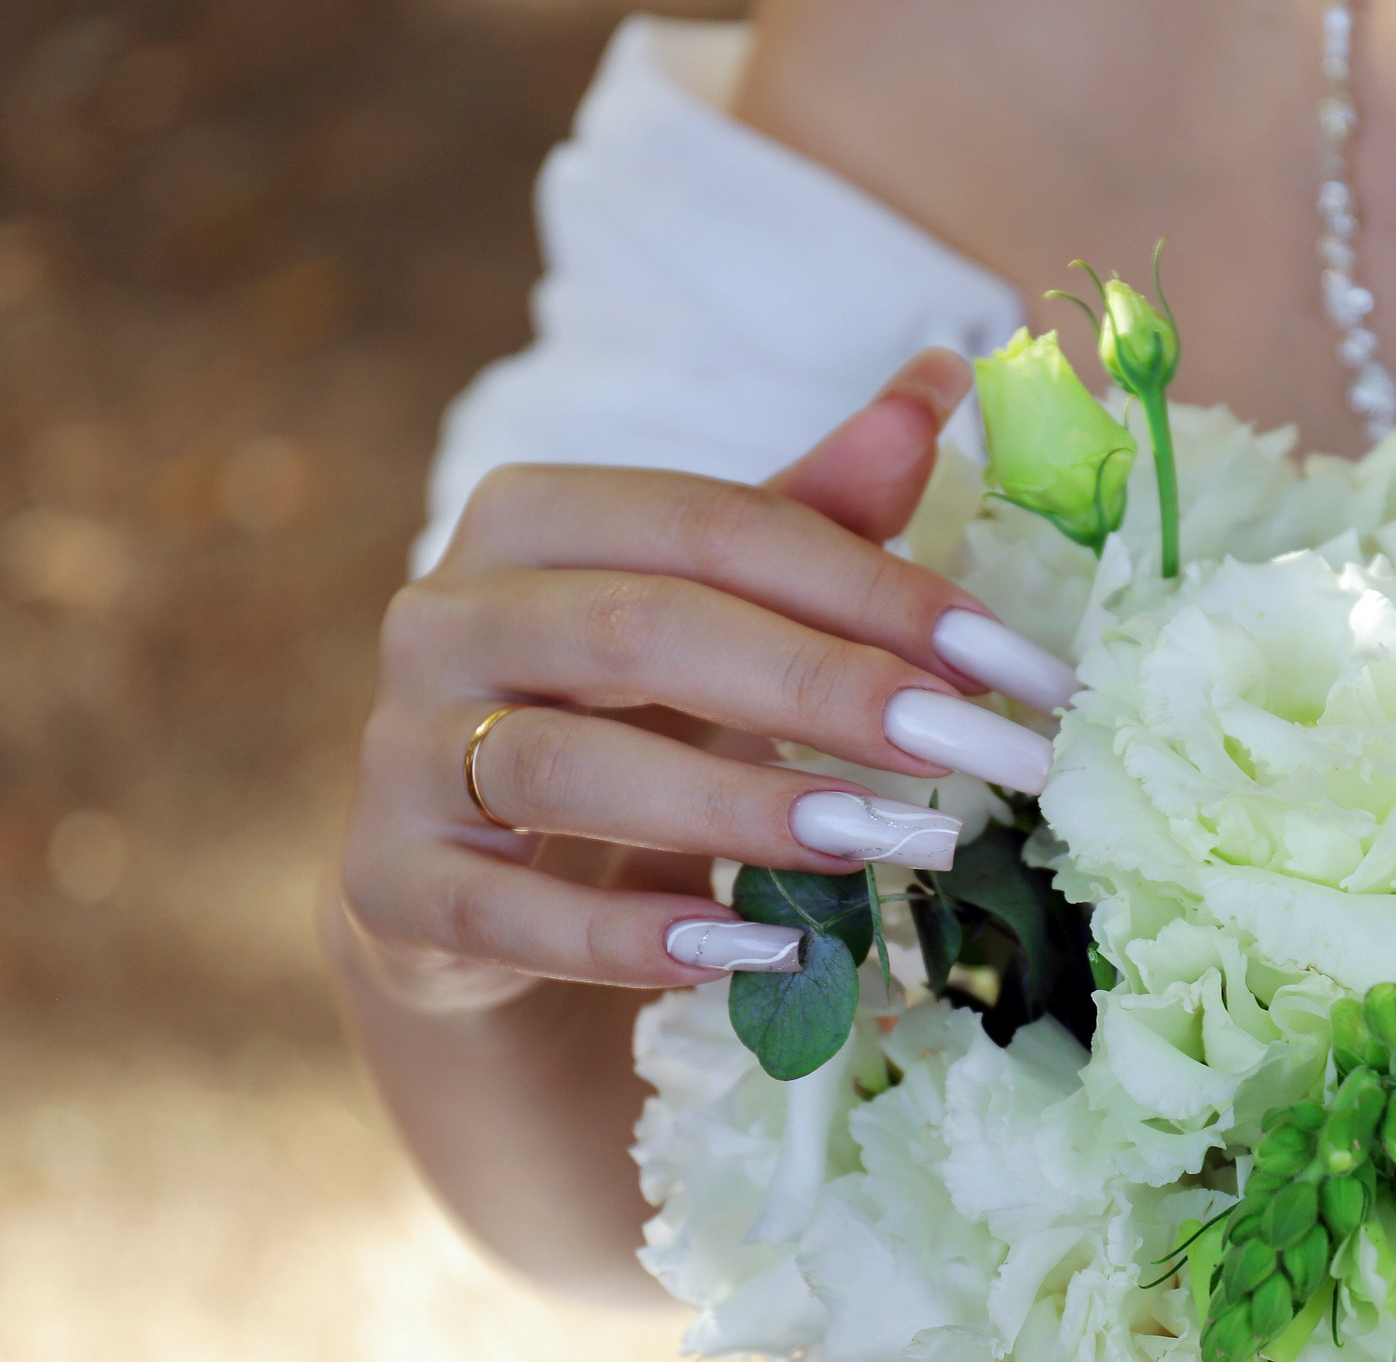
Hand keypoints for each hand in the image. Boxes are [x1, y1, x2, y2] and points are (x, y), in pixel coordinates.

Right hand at [334, 350, 1078, 1010]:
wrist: (474, 873)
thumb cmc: (622, 714)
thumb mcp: (720, 613)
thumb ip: (814, 513)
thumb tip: (940, 377)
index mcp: (535, 516)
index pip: (714, 525)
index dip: (869, 585)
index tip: (1007, 663)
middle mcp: (446, 615)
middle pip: (640, 629)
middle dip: (820, 687)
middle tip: (966, 749)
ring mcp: (402, 752)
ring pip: (566, 767)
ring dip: (738, 807)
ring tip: (877, 843)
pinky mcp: (389, 884)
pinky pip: (503, 911)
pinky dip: (625, 935)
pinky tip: (745, 951)